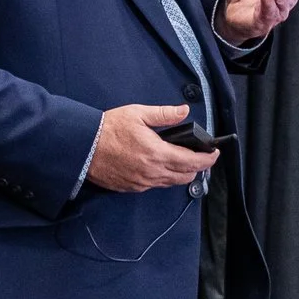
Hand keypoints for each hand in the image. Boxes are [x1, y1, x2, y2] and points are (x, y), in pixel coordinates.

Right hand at [86, 103, 217, 192]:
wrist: (83, 147)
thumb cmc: (108, 129)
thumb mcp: (138, 114)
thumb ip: (164, 114)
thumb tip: (184, 111)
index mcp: (157, 153)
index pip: (192, 161)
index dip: (208, 159)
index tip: (214, 153)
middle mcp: (152, 172)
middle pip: (186, 176)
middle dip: (197, 167)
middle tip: (200, 156)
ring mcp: (142, 182)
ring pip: (171, 183)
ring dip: (181, 173)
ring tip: (182, 161)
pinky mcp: (132, 187)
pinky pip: (155, 185)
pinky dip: (163, 177)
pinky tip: (160, 166)